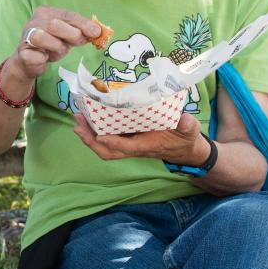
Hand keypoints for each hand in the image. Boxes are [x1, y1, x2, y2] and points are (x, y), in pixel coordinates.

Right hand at [10, 7, 101, 80]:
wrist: (30, 62)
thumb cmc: (51, 45)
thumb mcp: (68, 36)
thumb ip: (81, 31)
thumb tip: (97, 32)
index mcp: (45, 12)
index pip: (66, 15)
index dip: (82, 23)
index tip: (96, 32)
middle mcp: (33, 22)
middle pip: (54, 24)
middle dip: (71, 34)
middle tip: (80, 41)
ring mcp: (26, 37)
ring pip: (41, 38)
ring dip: (56, 47)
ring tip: (59, 51)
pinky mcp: (22, 53)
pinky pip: (36, 56)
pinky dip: (44, 59)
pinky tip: (44, 58)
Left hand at [73, 112, 209, 164]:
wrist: (183, 149)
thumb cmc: (184, 139)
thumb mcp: (189, 131)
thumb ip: (187, 126)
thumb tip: (185, 120)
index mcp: (146, 146)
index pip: (126, 147)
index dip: (113, 143)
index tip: (100, 135)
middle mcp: (133, 148)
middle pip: (107, 151)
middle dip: (91, 140)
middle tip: (78, 124)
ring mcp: (128, 145)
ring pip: (104, 146)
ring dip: (89, 135)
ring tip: (78, 119)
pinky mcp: (126, 139)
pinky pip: (106, 138)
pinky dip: (95, 130)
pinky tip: (88, 117)